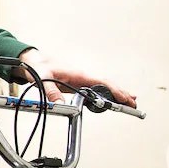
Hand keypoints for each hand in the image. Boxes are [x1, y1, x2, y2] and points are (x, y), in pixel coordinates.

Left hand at [16, 49, 136, 107]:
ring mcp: (82, 80)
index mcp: (78, 73)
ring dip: (117, 94)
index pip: (102, 82)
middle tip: (134, 105)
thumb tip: (60, 103)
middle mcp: (83, 76)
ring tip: (131, 103)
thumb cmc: (39, 66)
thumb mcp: (42, 78)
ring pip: (104, 87)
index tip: (126, 98)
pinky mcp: (78, 85)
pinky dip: (107, 95)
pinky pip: (96, 90)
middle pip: (107, 85)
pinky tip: (113, 100)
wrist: (33, 61)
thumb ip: (50, 91)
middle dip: (122, 94)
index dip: (115, 90)